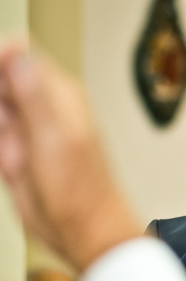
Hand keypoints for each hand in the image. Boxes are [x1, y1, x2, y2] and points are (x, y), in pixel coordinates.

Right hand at [0, 39, 139, 270]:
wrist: (82, 232)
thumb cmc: (80, 190)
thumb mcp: (54, 137)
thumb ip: (33, 93)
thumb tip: (17, 48)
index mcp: (58, 93)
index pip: (16, 52)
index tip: (0, 98)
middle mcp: (41, 107)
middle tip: (14, 138)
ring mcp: (26, 131)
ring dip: (1, 137)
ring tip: (18, 161)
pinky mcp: (14, 154)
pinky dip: (0, 154)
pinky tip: (14, 169)